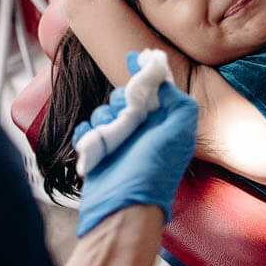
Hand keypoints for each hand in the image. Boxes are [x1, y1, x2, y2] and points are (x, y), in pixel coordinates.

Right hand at [74, 52, 197, 236]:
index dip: (146, 72)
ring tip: (107, 139)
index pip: (156, 89)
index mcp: (164, 125)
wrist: (123, 208)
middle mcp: (143, 132)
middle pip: (124, 97)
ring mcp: (119, 143)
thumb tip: (163, 81)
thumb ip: (179, 102)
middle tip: (123, 117)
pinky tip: (91, 145)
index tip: (135, 58)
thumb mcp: (177, 133)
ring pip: (103, 112)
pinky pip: (87, 131)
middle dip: (120, 101)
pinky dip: (87, 135)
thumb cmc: (152, 173)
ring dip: (102, 120)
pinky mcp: (99, 153)